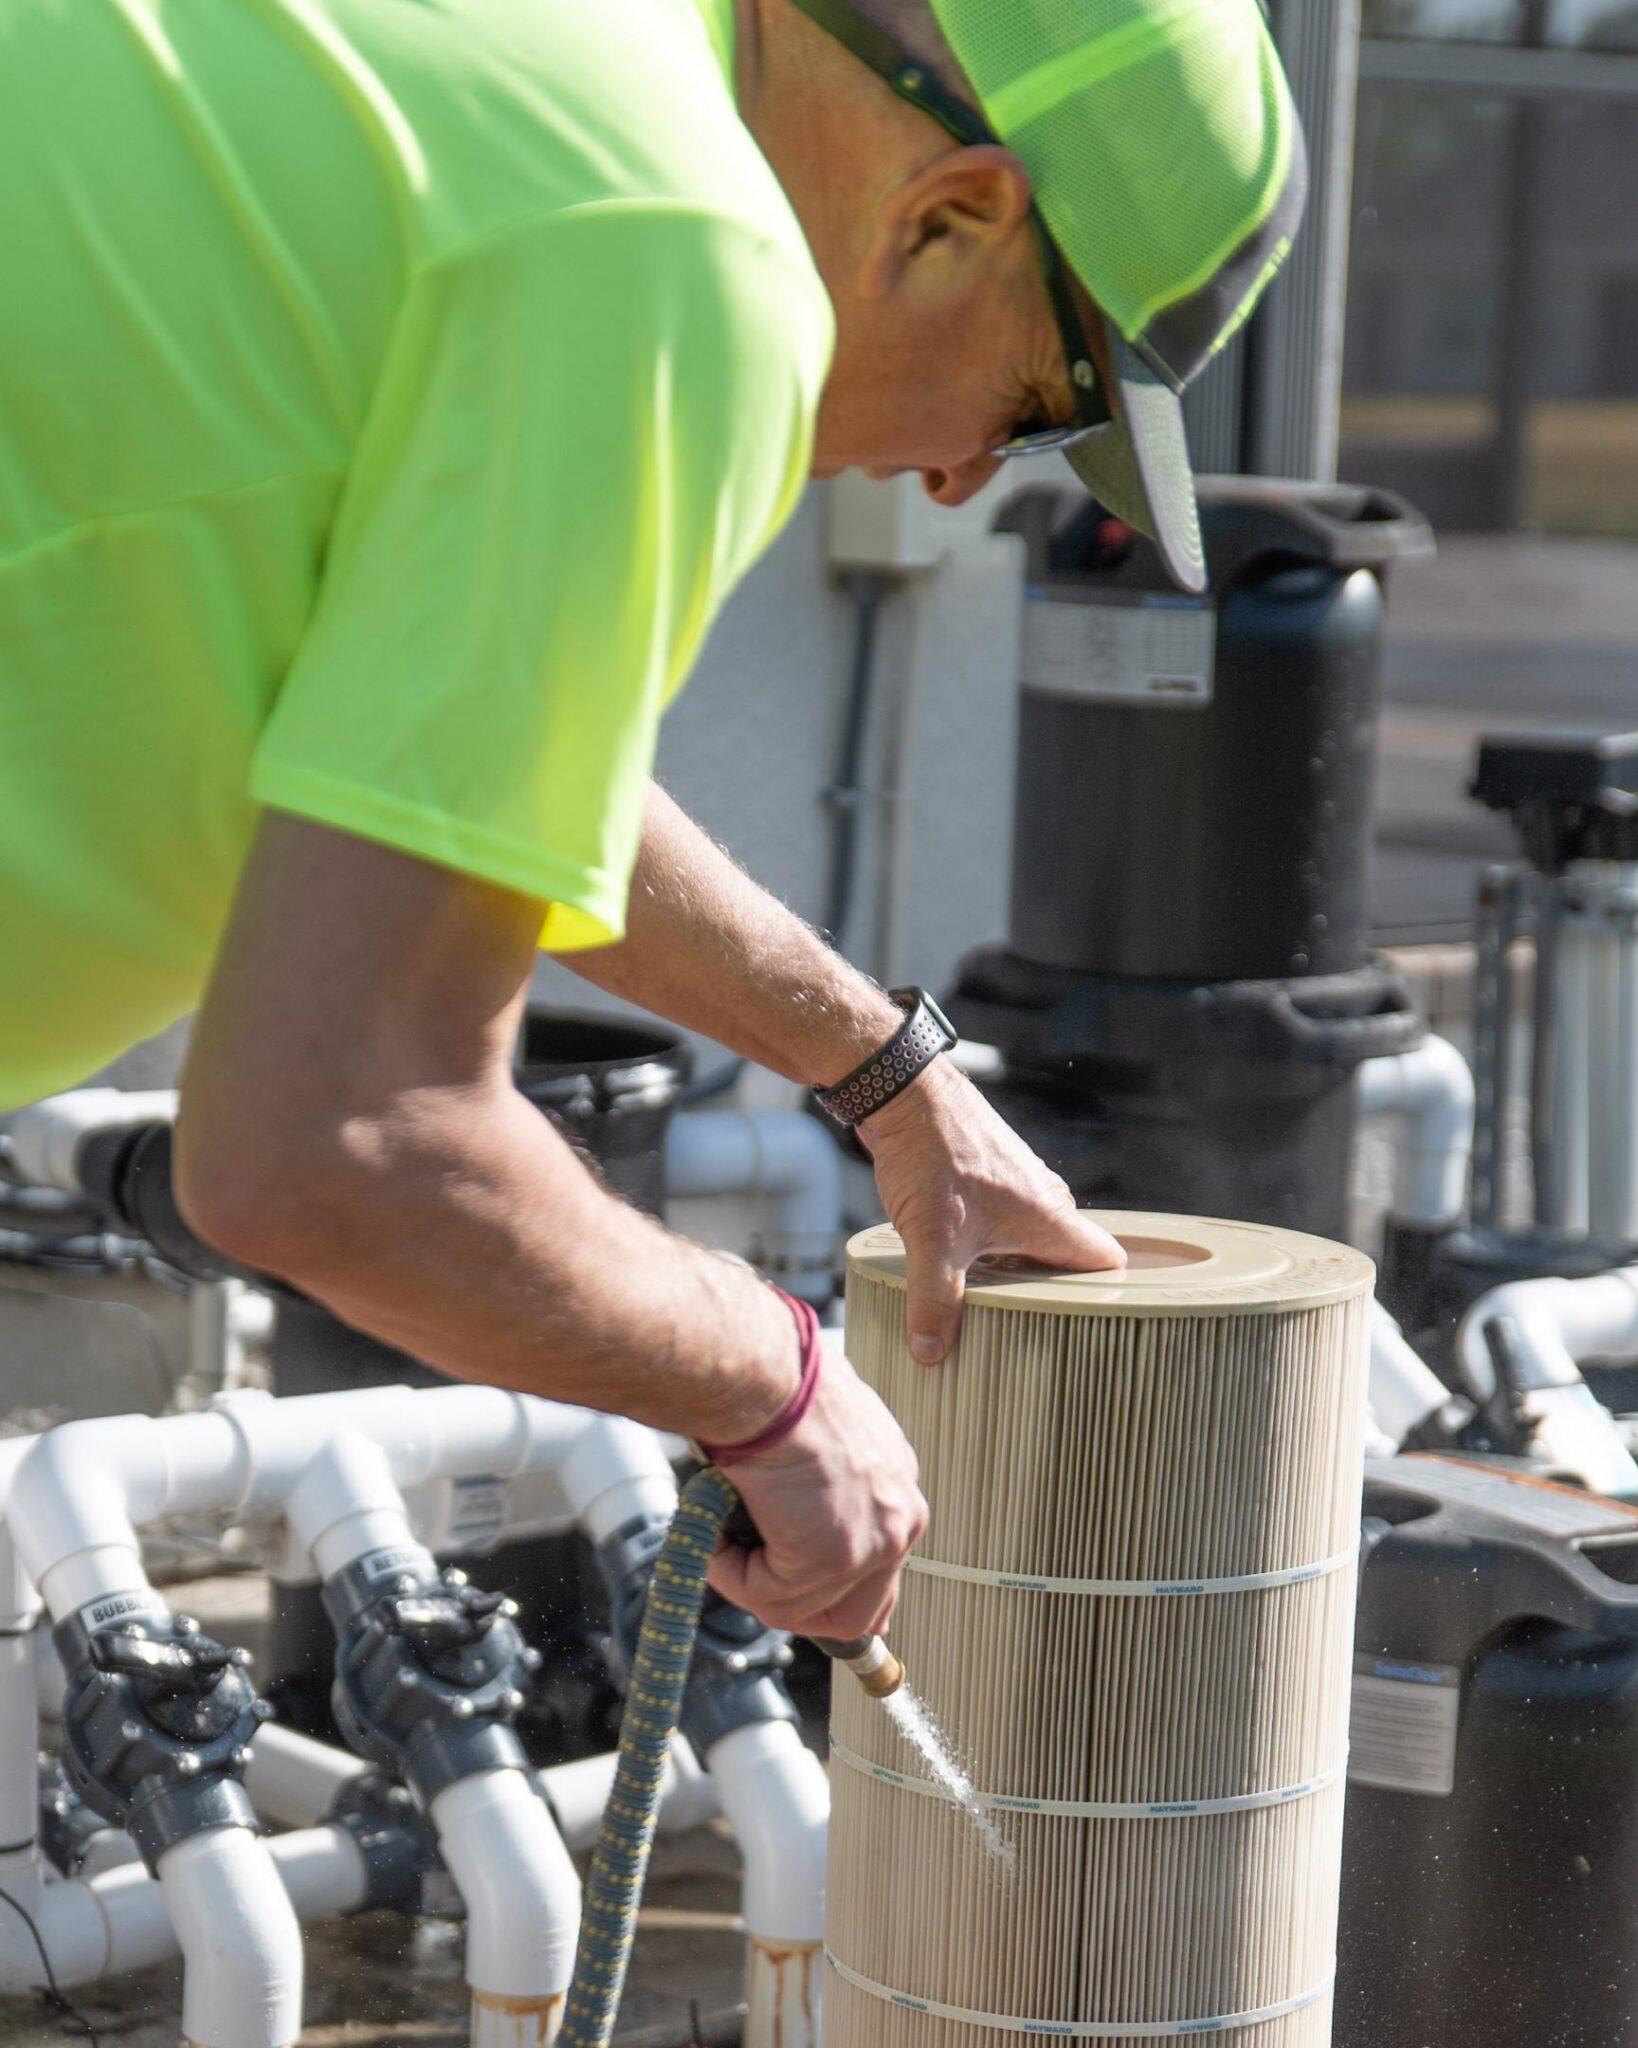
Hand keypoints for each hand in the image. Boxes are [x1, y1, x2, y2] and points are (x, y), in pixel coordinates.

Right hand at [707, 1343, 927, 1637]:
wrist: (770, 1374)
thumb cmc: (782, 1387)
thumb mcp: (818, 1438)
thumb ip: (820, 1486)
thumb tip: (784, 1521)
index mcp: (899, 1491)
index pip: (881, 1577)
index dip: (827, 1591)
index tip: (781, 1581)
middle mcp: (900, 1521)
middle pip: (859, 1614)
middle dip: (798, 1609)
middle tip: (748, 1580)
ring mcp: (870, 1546)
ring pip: (803, 1608)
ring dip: (750, 1582)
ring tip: (719, 1538)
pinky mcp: (830, 1559)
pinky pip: (765, 1595)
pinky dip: (727, 1570)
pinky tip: (714, 1530)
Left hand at [860, 1057, 1125, 1364]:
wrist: (904, 1092)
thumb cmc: (933, 1153)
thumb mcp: (931, 1239)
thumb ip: (934, 1300)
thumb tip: (930, 1354)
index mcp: (1049, 1217)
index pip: (1107, 1262)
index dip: (1111, 1295)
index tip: (1100, 1326)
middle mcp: (1042, 1199)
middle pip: (1067, 1255)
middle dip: (1055, 1291)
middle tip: (1039, 1329)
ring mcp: (1015, 1184)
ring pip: (1032, 1236)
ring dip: (1018, 1266)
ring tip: (997, 1304)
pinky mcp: (986, 1175)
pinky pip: (1002, 1220)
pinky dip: (991, 1244)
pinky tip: (963, 1262)